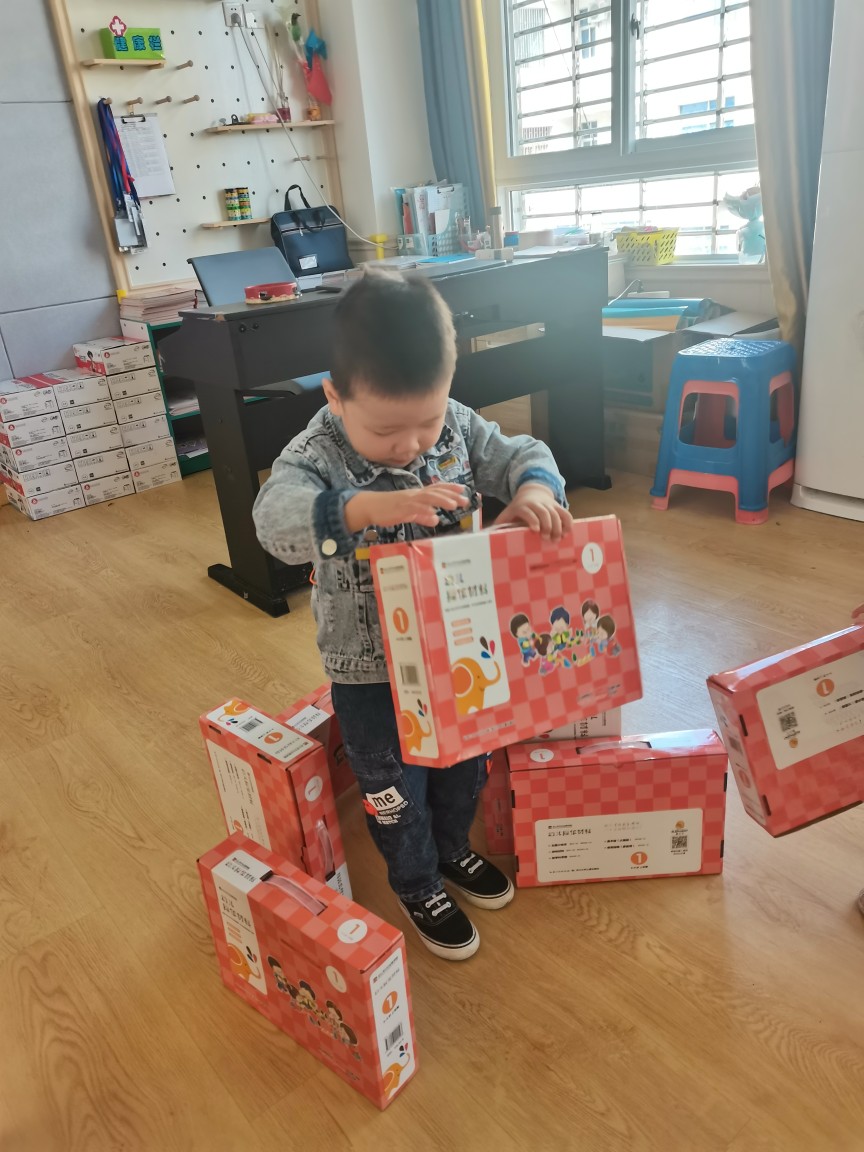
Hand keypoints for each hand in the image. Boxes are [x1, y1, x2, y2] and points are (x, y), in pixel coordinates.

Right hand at [345, 483, 468, 531]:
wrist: (370, 506)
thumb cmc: (390, 509)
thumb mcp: (409, 513)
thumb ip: (422, 516)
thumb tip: (436, 519)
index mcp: (417, 494)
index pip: (436, 488)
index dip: (449, 488)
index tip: (463, 489)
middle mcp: (415, 494)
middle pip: (435, 492)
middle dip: (451, 495)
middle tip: (465, 500)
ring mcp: (408, 500)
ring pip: (427, 498)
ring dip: (441, 500)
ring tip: (453, 505)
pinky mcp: (401, 508)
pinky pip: (414, 508)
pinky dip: (424, 510)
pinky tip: (433, 513)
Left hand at [496, 484, 571, 539]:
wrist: (531, 492)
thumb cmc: (518, 509)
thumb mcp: (508, 513)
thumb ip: (501, 523)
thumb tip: (488, 536)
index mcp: (523, 506)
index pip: (528, 511)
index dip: (532, 520)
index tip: (535, 530)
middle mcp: (537, 504)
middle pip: (544, 512)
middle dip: (547, 525)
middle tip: (547, 538)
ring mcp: (548, 504)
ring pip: (556, 513)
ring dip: (558, 526)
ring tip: (557, 539)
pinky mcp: (557, 506)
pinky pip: (565, 513)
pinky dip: (568, 523)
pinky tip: (567, 533)